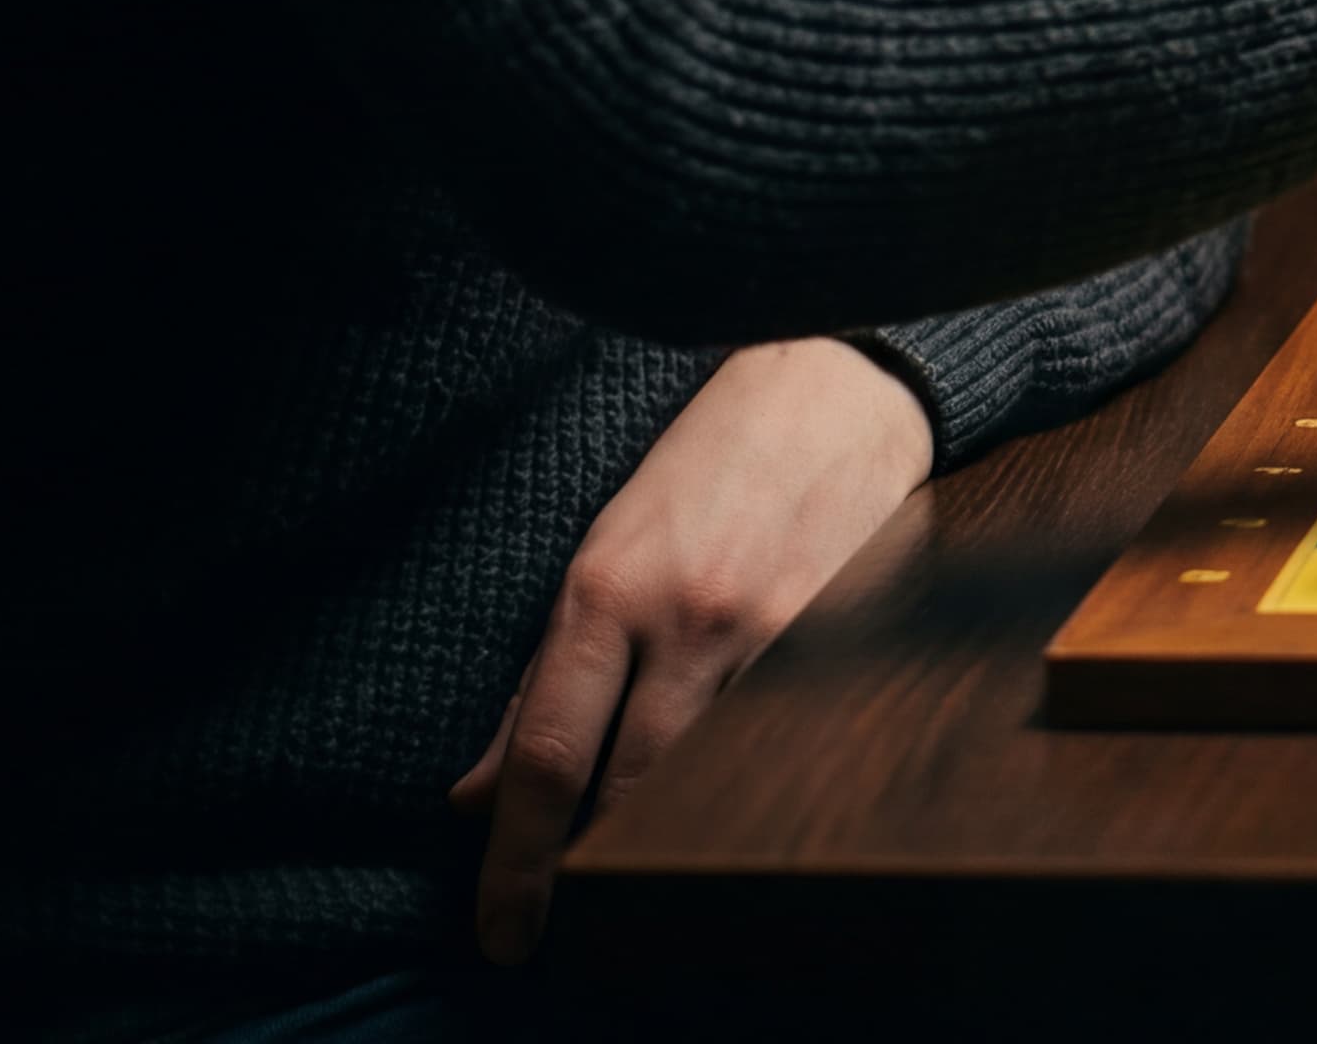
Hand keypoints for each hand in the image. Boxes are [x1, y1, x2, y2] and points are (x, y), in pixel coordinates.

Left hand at [449, 337, 932, 960]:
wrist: (838, 387)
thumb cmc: (706, 463)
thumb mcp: (601, 553)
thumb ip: (542, 678)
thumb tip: (476, 794)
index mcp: (608, 592)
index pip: (546, 757)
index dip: (515, 859)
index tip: (502, 929)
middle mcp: (688, 621)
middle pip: (625, 790)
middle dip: (574, 873)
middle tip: (540, 928)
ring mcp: (773, 637)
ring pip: (704, 778)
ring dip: (659, 834)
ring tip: (625, 865)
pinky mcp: (841, 643)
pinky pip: (774, 746)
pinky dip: (736, 784)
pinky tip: (720, 799)